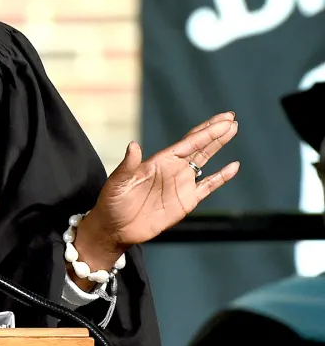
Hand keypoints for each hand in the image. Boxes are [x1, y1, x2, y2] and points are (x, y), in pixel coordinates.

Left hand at [76, 112, 239, 269]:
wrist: (116, 228)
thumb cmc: (112, 202)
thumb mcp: (117, 183)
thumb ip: (128, 165)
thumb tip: (133, 145)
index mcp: (159, 161)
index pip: (187, 142)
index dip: (206, 131)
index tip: (223, 120)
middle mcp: (173, 169)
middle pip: (199, 145)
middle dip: (215, 132)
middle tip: (231, 117)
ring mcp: (181, 184)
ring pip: (205, 160)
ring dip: (218, 146)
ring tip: (232, 129)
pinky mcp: (186, 201)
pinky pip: (207, 186)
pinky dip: (221, 177)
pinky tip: (233, 167)